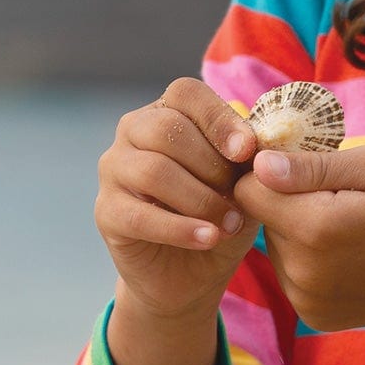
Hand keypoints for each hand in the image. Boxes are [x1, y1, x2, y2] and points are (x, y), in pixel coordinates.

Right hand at [94, 77, 260, 321]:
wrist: (193, 273)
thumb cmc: (222, 214)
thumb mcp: (246, 183)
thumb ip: (249, 158)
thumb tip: (257, 143)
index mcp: (167, 112)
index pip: (185, 92)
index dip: (218, 118)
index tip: (247, 151)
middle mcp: (133, 132)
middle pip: (166, 128)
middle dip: (212, 165)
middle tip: (241, 197)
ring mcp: (114, 170)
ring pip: (153, 170)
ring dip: (201, 200)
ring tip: (230, 224)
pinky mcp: (106, 211)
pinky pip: (140, 215)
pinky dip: (180, 228)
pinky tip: (208, 238)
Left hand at [232, 143, 364, 339]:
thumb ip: (315, 166)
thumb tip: (259, 164)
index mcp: (316, 228)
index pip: (247, 188)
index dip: (269, 167)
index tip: (305, 161)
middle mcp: (303, 272)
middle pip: (262, 218)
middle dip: (289, 198)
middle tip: (342, 193)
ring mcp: (308, 301)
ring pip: (276, 246)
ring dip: (301, 229)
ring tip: (351, 223)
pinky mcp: (316, 317)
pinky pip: (292, 274)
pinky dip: (313, 259)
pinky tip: (351, 252)